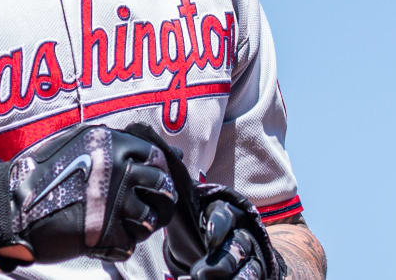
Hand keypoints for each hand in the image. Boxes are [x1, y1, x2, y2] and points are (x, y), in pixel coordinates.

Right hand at [0, 124, 177, 265]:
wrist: (12, 207)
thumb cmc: (40, 173)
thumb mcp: (75, 141)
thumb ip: (111, 143)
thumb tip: (154, 150)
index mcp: (111, 144)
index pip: (156, 154)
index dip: (158, 167)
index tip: (153, 176)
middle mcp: (118, 170)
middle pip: (161, 185)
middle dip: (160, 196)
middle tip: (149, 203)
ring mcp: (114, 203)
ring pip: (151, 218)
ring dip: (141, 223)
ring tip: (125, 223)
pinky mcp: (107, 234)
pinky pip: (129, 244)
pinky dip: (120, 246)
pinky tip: (105, 239)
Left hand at [115, 122, 282, 278]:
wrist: (223, 248)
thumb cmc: (198, 222)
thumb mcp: (185, 203)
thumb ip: (170, 175)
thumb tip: (143, 130)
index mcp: (224, 211)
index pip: (224, 216)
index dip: (218, 225)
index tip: (208, 235)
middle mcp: (241, 234)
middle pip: (239, 247)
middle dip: (223, 260)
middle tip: (201, 272)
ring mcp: (249, 258)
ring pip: (248, 270)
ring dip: (227, 277)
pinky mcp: (252, 274)